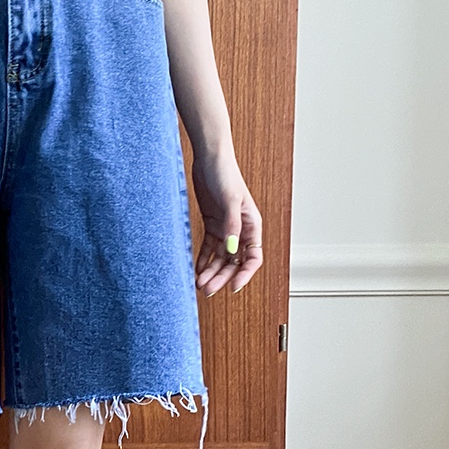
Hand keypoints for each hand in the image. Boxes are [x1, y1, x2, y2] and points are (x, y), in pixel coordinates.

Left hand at [190, 148, 262, 295]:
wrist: (210, 158)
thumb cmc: (224, 174)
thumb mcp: (230, 201)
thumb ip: (232, 226)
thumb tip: (232, 250)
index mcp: (252, 225)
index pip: (253, 257)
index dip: (244, 274)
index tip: (233, 288)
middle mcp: (240, 230)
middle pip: (233, 262)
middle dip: (221, 277)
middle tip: (207, 290)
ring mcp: (226, 228)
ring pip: (220, 258)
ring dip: (211, 272)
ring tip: (199, 284)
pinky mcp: (212, 224)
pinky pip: (209, 248)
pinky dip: (203, 260)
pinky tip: (196, 271)